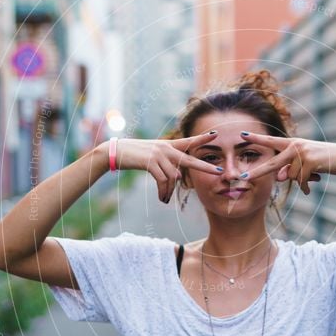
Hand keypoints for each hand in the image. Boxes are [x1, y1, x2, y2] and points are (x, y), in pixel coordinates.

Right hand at [109, 131, 223, 202]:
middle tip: (219, 172)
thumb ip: (167, 163)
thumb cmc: (135, 155)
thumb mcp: (154, 156)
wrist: (116, 152)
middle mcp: (166, 148)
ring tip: (165, 199)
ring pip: (173, 177)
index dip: (202, 139)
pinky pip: (163, 181)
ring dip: (169, 191)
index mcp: (168, 145)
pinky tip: (161, 198)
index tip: (216, 135)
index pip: (189, 141)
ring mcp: (159, 154)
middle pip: (190, 160)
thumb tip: (178, 177)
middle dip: (205, 167)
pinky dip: (163, 192)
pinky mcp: (151, 162)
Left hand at [236, 131, 335, 194]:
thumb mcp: (304, 164)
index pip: (271, 141)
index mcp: (292, 144)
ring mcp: (302, 152)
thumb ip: (289, 169)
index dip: (256, 139)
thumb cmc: (323, 161)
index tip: (241, 135)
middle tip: (242, 178)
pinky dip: (306, 186)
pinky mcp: (310, 161)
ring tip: (312, 175)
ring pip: (290, 177)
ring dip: (300, 181)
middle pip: (272, 164)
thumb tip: (279, 178)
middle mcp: (295, 145)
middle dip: (257, 172)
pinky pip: (301, 181)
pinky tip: (313, 184)